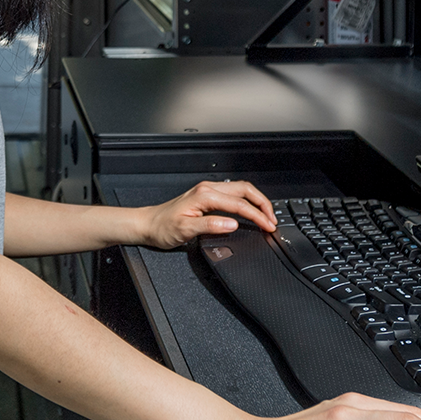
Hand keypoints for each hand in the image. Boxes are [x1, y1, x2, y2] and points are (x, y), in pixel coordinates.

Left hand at [135, 179, 277, 249]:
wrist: (148, 225)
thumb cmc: (162, 228)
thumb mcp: (185, 230)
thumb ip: (210, 226)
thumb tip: (233, 224)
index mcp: (205, 195)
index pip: (239, 204)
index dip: (257, 216)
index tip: (268, 226)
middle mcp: (207, 189)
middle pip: (244, 189)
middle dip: (262, 203)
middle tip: (272, 219)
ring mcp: (207, 191)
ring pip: (240, 189)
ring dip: (256, 201)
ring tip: (266, 215)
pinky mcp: (206, 196)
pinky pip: (232, 194)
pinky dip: (246, 201)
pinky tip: (250, 210)